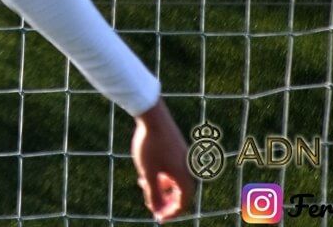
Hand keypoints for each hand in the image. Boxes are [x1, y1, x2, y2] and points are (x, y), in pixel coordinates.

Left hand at [131, 98, 192, 222]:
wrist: (152, 116)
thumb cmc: (150, 145)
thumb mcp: (147, 173)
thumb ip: (153, 193)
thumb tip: (157, 209)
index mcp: (184, 176)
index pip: (182, 203)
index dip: (170, 213)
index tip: (158, 218)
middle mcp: (189, 168)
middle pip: (181, 193)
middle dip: (165, 200)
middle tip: (151, 205)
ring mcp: (185, 157)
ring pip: (176, 180)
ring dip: (161, 186)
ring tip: (143, 184)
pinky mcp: (180, 149)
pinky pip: (174, 169)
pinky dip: (163, 175)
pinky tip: (148, 172)